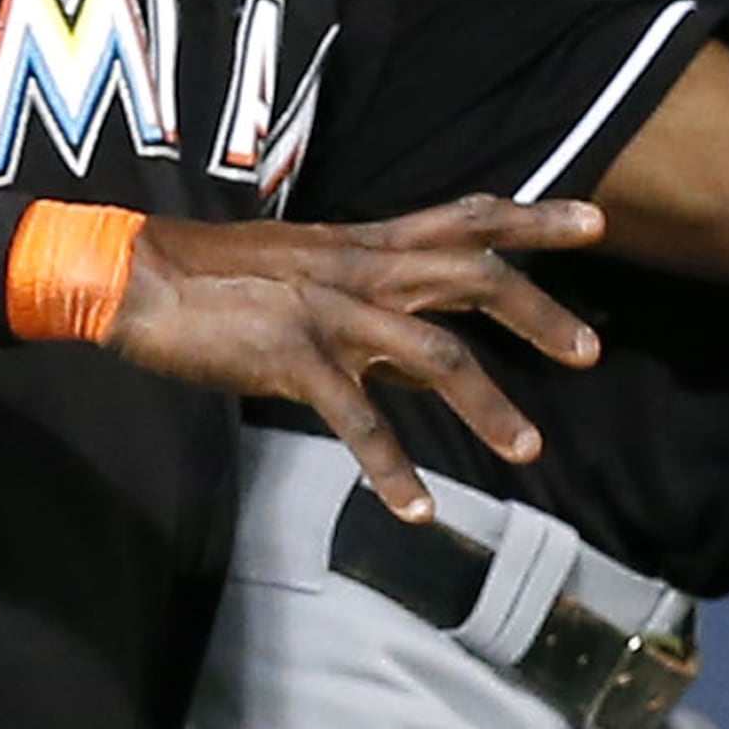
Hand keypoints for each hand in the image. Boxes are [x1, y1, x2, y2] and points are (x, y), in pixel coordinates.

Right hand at [113, 195, 605, 520]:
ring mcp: (330, 311)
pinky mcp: (292, 358)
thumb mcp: (312, 280)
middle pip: (471, 275)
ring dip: (488, 404)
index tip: (594, 221)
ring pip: (433, 351)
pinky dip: (392, 470)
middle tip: (591, 352)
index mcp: (366, 244)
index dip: (532, 217)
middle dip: (537, 311)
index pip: (465, 216)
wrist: (133, 279)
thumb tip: (433, 357)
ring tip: (530, 453)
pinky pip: (357, 420)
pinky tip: (419, 511)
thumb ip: (378, 312)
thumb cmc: (220, 282)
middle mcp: (360, 268)